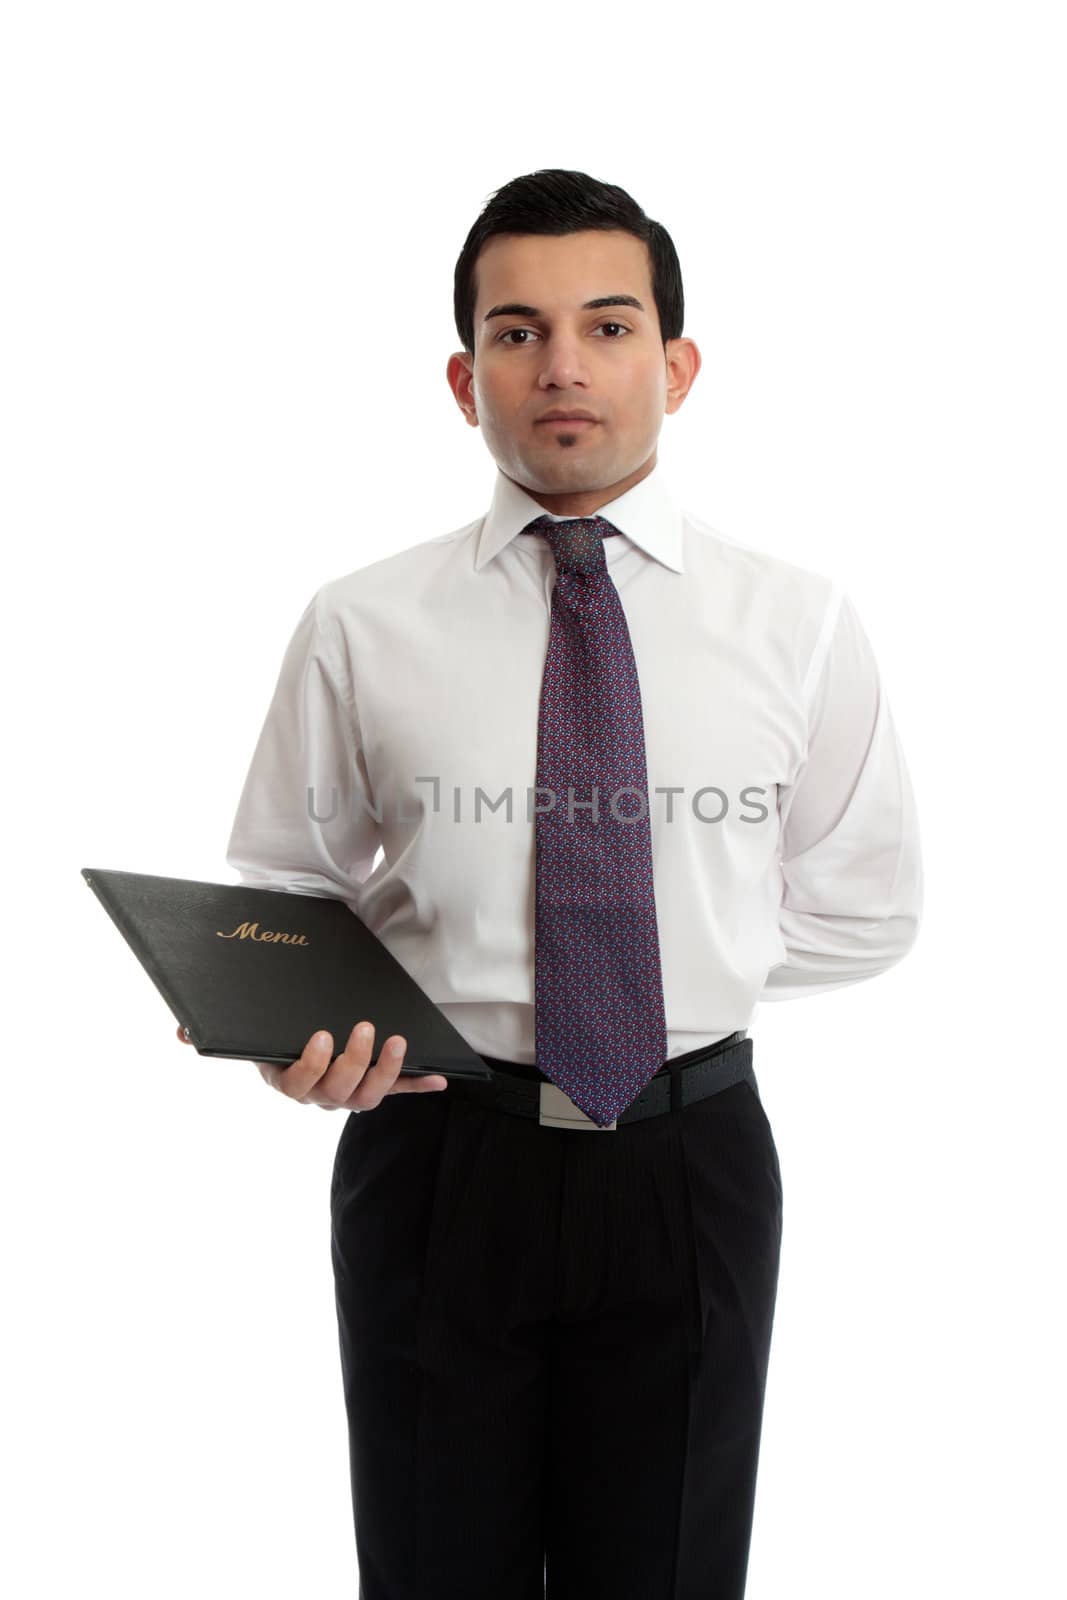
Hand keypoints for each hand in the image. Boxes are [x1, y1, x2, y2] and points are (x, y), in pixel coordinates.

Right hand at [174, 1021, 448, 1109]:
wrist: (292, 1034)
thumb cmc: (270, 1033)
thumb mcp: (244, 1031)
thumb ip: (213, 1030)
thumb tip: (179, 1030)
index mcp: (286, 1080)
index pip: (298, 1084)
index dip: (312, 1064)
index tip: (321, 1035)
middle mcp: (318, 1095)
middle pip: (338, 1092)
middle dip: (354, 1062)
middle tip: (364, 1028)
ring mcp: (347, 1093)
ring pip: (368, 1097)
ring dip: (387, 1071)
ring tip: (398, 1041)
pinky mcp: (373, 1085)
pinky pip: (397, 1091)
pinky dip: (419, 1085)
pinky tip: (442, 1078)